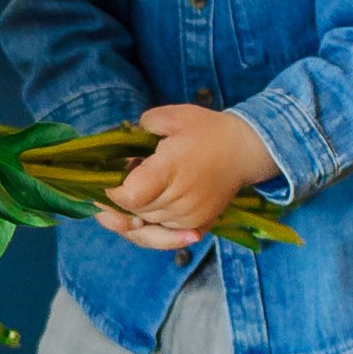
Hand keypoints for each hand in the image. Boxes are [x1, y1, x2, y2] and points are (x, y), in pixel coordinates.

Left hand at [96, 102, 277, 249]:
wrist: (244, 150)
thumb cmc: (207, 130)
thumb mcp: (172, 117)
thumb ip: (140, 128)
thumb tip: (118, 145)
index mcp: (169, 171)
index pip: (129, 197)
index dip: (111, 191)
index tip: (108, 176)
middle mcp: (179, 200)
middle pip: (133, 213)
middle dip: (120, 200)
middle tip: (124, 177)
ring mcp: (189, 217)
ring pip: (145, 227)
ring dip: (133, 213)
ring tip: (138, 189)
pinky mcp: (197, 226)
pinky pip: (161, 236)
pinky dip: (147, 227)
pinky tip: (142, 214)